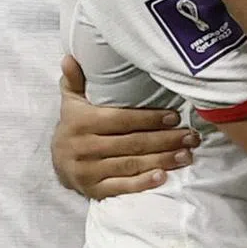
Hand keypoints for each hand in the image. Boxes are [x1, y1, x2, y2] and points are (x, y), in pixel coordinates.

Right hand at [51, 55, 199, 199]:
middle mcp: (84, 147)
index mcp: (82, 122)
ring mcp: (88, 171)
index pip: (122, 120)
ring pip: (131, 165)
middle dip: (165, 140)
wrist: (56, 162)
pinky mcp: (92, 190)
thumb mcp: (71, 101)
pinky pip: (121, 187)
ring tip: (186, 155)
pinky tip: (163, 177)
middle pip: (132, 143)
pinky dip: (142, 183)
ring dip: (162, 160)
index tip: (175, 117)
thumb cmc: (73, 125)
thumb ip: (74, 80)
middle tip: (191, 137)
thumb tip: (69, 57)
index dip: (150, 119)